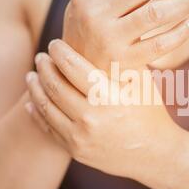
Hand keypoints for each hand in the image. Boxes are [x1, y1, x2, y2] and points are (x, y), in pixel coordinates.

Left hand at [25, 39, 182, 179]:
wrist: (155, 154)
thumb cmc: (151, 113)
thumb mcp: (142, 83)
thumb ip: (122, 60)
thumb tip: (102, 33)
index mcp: (109, 96)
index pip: (73, 66)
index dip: (59, 52)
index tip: (55, 43)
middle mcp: (91, 117)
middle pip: (55, 85)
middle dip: (44, 67)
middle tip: (41, 57)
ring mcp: (81, 137)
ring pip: (46, 106)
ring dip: (35, 87)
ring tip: (32, 75)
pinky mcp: (75, 151)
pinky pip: (48, 128)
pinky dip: (36, 112)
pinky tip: (33, 101)